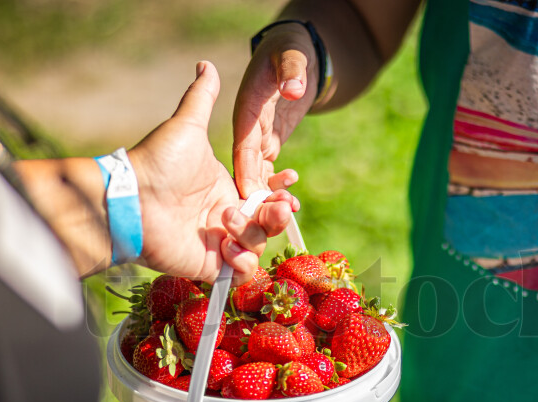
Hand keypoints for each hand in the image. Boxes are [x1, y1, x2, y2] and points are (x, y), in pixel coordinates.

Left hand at [129, 61, 297, 284]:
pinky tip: (229, 245)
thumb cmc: (157, 162)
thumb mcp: (187, 125)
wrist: (132, 197)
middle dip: (278, 213)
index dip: (281, 190)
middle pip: (269, 222)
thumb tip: (206, 63)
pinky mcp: (210, 266)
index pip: (265, 194)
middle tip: (278, 203)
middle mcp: (225, 217)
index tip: (289, 179)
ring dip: (254, 232)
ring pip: (259, 245)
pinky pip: (242, 272)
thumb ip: (202, 97)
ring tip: (229, 220)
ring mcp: (218, 243)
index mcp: (227, 189)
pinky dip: (243, 261)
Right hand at [233, 23, 317, 197]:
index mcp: (247, 110)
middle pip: (248, 168)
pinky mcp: (267, 142)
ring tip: (289, 212)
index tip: (249, 198)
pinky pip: (268, 170)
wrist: (294, 50)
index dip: (246, 172)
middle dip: (257, 194)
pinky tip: (291, 203)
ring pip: (257, 174)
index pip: (243, 146)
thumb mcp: (291, 55)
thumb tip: (293, 89)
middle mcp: (248, 128)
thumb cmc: (289, 48)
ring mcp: (257, 137)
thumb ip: (291, 71)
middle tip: (273, 217)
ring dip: (269, 195)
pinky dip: (277, 187)